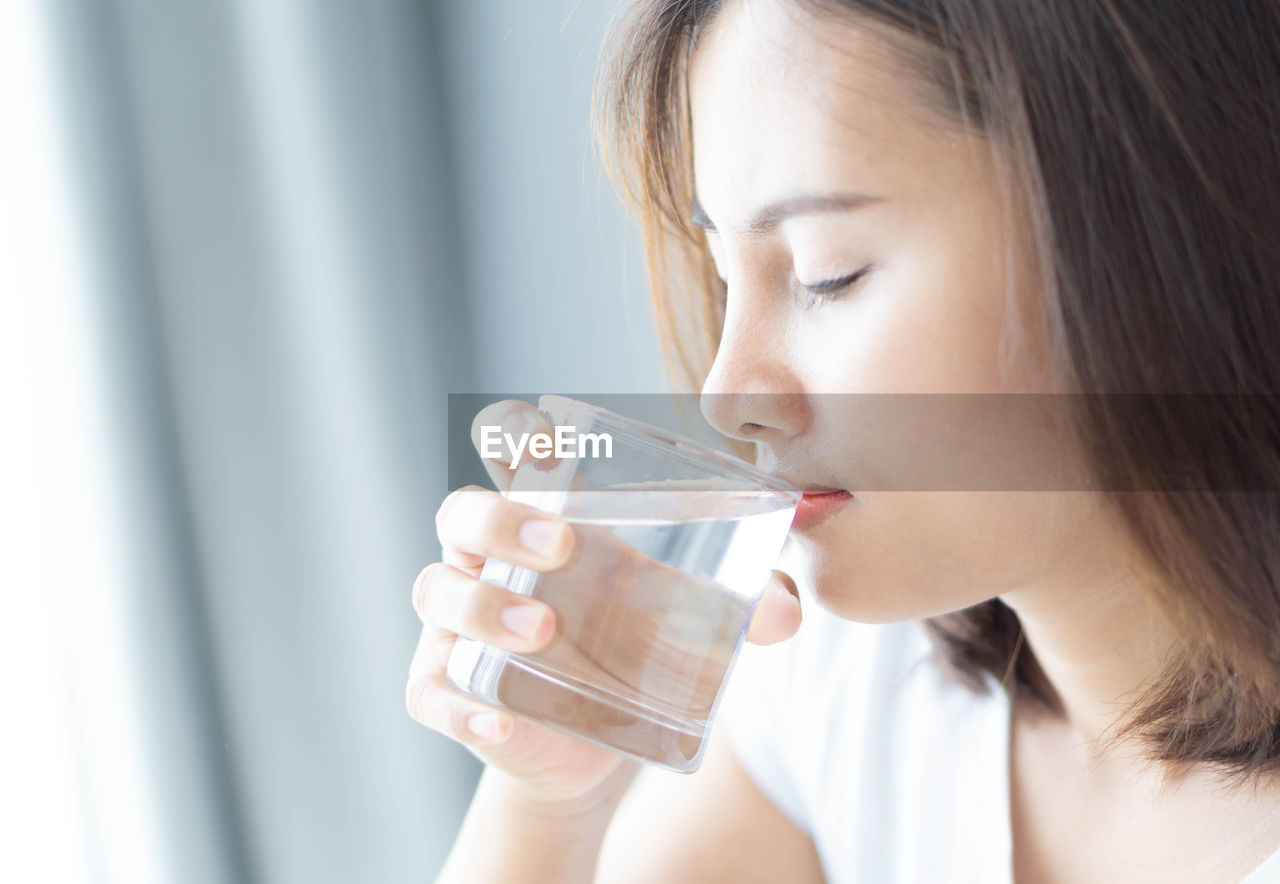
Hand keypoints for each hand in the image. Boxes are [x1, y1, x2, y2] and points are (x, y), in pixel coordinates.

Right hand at [406, 399, 801, 807]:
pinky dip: (458, 705)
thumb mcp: (676, 620)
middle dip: (500, 520)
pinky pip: (430, 691)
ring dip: (482, 608)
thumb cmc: (627, 651)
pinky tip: (495, 720)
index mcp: (538, 524)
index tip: (543, 431)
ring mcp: (456, 627)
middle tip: (560, 542)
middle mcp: (485, 562)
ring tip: (542, 632)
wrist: (591, 750)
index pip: (513, 464)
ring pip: (438, 595)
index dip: (515, 438)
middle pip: (461, 515)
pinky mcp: (446, 692)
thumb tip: (789, 612)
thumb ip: (733, 606)